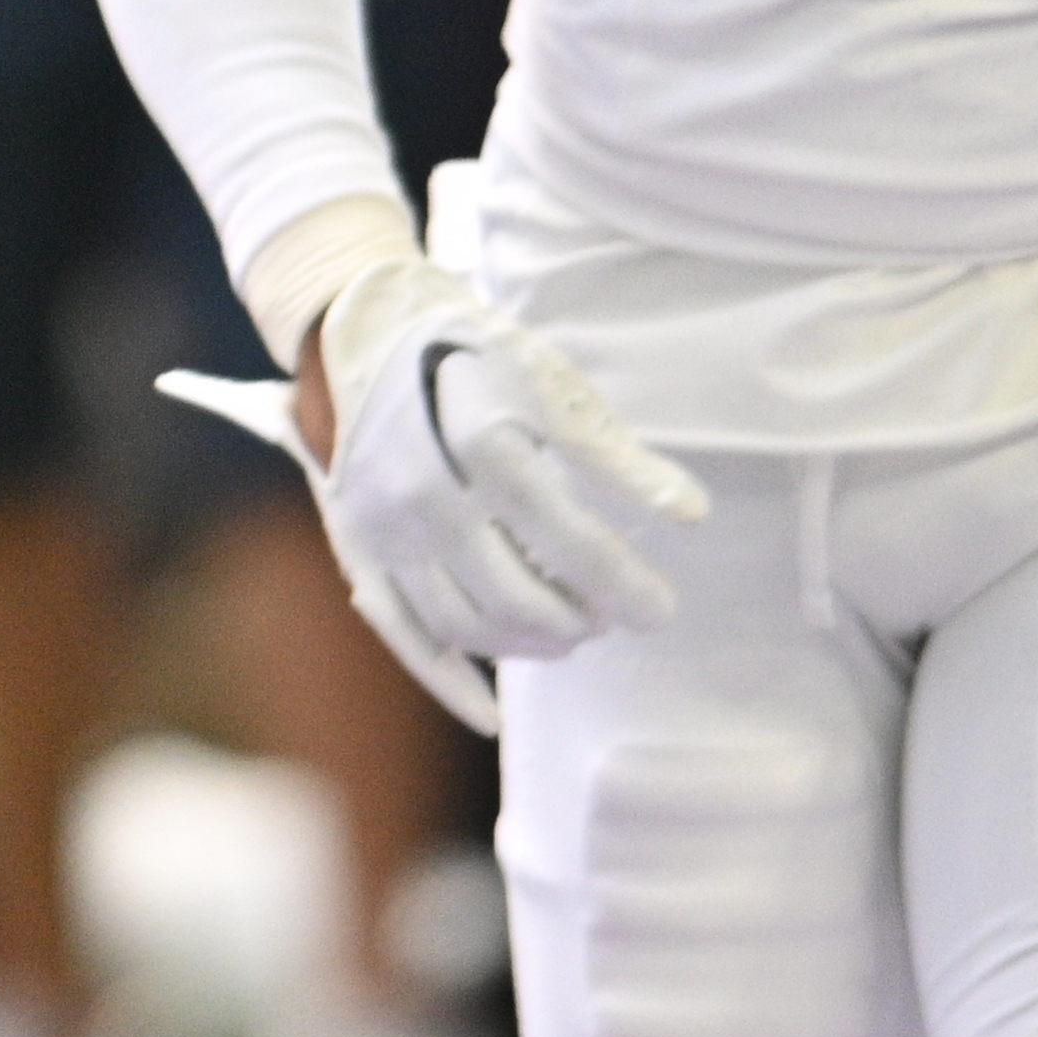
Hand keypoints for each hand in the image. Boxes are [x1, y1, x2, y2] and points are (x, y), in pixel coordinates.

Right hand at [167, 255, 702, 731]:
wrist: (348, 323)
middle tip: (616, 617)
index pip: (570, 541)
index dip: (624, 584)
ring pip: (464, 623)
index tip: (661, 609)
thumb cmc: (461, 348)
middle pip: (518, 596)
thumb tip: (689, 515)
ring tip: (568, 634)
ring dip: (527, 646)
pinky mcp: (354, 545)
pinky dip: (447, 681)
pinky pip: (402, 632)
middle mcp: (424, 494)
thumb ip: (615, 455)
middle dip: (581, 620)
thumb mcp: (546, 381)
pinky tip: (490, 713)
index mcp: (479, 443)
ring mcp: (382, 527)